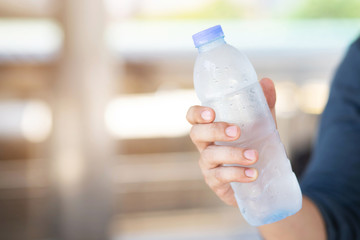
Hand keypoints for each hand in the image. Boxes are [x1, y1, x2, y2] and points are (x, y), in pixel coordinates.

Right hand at [186, 78, 276, 205]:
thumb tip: (266, 82)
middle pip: (196, 134)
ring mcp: (208, 165)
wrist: (262, 179)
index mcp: (211, 127)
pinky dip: (236, 174)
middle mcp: (204, 145)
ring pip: (209, 156)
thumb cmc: (254, 145)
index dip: (197, 113)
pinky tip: (252, 174)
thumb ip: (262, 105)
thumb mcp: (260, 124)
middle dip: (215, 131)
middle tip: (237, 131)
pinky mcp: (215, 182)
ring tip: (254, 155)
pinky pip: (220, 177)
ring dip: (232, 154)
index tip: (211, 113)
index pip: (193, 117)